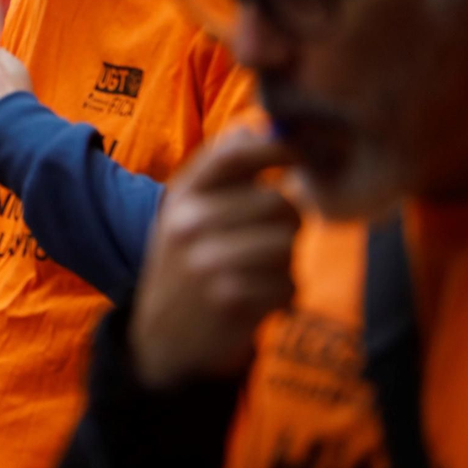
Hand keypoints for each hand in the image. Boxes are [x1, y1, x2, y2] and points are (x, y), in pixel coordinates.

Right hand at [130, 129, 298, 388]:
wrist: (162, 339)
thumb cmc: (185, 265)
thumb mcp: (186, 213)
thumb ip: (220, 173)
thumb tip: (255, 128)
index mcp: (182, 194)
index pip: (234, 154)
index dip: (279, 147)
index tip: (305, 152)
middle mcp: (189, 222)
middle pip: (278, 202)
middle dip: (291, 221)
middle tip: (276, 237)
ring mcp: (207, 261)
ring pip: (288, 243)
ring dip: (287, 260)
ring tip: (263, 271)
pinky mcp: (229, 299)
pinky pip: (288, 283)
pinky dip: (283, 294)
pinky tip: (260, 299)